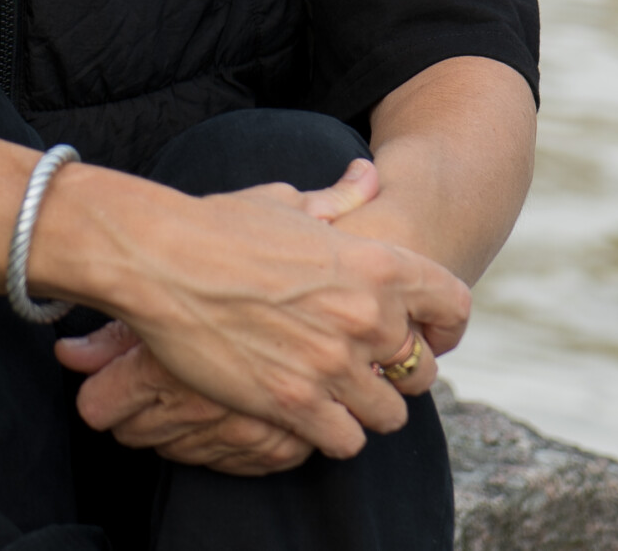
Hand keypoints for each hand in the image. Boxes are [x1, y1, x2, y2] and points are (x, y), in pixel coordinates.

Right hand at [60, 159, 450, 467]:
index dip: (446, 328)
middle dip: (400, 376)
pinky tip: (310, 418)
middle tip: (371, 375)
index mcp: (376, 264)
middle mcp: (366, 316)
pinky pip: (344, 442)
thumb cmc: (222, 225)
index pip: (453, 306)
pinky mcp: (295, 403)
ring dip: (366, 411)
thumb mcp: (290, 202)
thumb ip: (341, 198)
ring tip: (339, 401)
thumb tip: (369, 175)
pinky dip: (331, 435)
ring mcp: (333, 364)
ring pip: (389, 416)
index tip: (428, 339)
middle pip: (422, 371)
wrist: (163, 261)